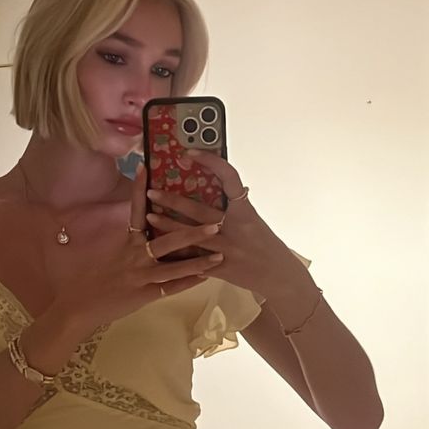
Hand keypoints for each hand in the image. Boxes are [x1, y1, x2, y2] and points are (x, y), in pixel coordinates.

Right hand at [52, 163, 225, 339]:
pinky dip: (187, 282)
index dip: (139, 189)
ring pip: (174, 267)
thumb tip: (97, 216)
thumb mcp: (95, 251)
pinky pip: (170, 288)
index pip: (135, 211)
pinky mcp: (144, 295)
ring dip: (198, 261)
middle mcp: (134, 256)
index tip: (146, 168)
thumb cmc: (82, 278)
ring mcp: (141, 277)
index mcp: (124, 242)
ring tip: (220, 255)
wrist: (77, 306)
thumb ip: (104, 236)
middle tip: (214, 223)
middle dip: (191, 232)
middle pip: (166, 241)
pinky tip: (205, 278)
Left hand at [145, 151, 307, 301]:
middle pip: (200, 210)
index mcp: (246, 211)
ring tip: (149, 216)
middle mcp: (237, 228)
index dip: (210, 162)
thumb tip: (224, 185)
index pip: (229, 178)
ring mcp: (228, 250)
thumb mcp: (254, 220)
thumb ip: (237, 205)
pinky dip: (178, 254)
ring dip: (168, 225)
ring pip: (192, 236)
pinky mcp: (222, 270)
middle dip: (173, 201)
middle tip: (151, 191)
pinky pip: (196, 261)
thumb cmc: (266, 244)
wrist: (279, 275)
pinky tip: (161, 248)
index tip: (190, 152)